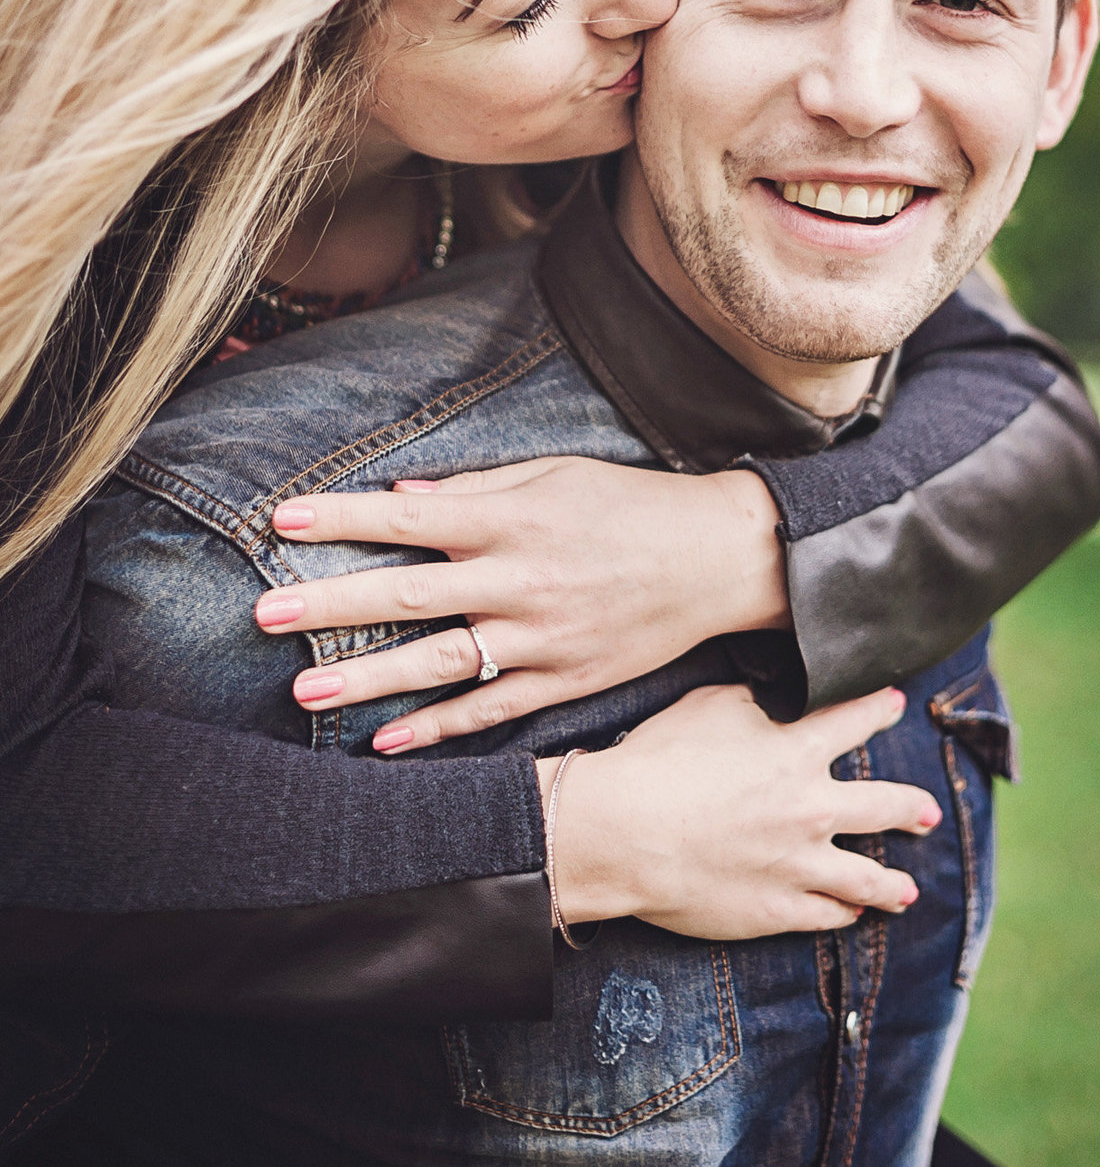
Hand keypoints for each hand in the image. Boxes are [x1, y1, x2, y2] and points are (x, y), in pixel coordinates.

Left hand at [258, 458, 788, 750]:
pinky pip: (490, 710)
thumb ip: (477, 489)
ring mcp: (543, 639)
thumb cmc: (631, 506)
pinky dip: (437, 728)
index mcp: (515, 520)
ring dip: (369, 678)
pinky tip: (384, 741)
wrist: (718, 560)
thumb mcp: (556, 476)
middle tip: (264, 614)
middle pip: (411, 595)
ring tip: (304, 689)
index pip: (411, 518)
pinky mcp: (565, 681)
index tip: (283, 518)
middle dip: (332, 604)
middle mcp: (522, 581)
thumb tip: (403, 498)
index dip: (345, 518)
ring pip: (441, 663)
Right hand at [542, 684, 940, 935]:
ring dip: (892, 883)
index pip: (853, 721)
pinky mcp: (777, 909)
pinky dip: (843, 913)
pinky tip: (851, 915)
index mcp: (797, 753)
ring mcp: (799, 866)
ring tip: (908, 889)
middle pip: (883, 807)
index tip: (896, 705)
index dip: (878, 709)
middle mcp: (812, 810)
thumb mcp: (708, 706)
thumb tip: (767, 704)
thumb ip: (750, 703)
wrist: (628, 832)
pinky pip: (825, 915)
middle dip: (912, 808)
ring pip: (866, 878)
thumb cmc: (662, 761)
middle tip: (929, 813)